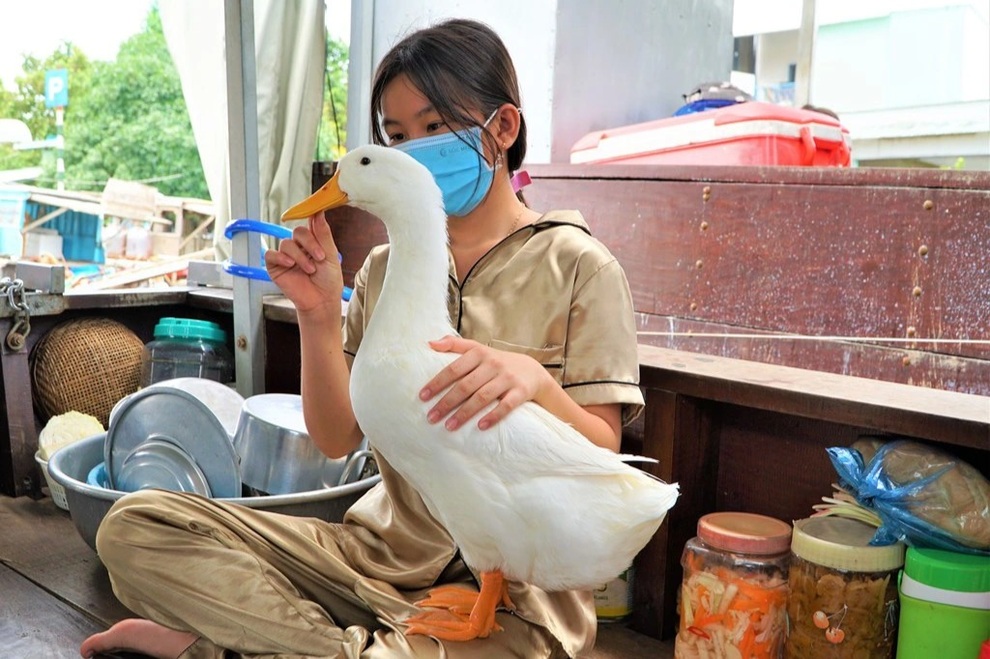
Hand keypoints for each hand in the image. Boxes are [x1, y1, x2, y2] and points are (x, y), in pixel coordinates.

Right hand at [264, 212, 342, 314]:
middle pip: (297, 231)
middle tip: (319, 257)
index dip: (311, 215)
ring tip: (310, 270)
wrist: (321, 301)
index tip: (316, 210)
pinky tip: (290, 265)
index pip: (309, 223)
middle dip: (309, 243)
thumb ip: (323, 234)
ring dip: (300, 257)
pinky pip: (272, 254)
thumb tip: (319, 212)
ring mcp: (286, 255)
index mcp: (313, 241)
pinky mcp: (275, 266)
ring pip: (286, 243)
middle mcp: (298, 246)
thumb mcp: (331, 255)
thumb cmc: (328, 280)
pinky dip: (281, 258)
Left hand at [419, 336, 553, 430]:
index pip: (454, 368)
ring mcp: (507, 378)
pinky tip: (480, 426)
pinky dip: (493, 416)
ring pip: (483, 397)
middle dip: (447, 402)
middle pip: (466, 385)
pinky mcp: (521, 391)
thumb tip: (429, 343)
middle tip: (431, 417)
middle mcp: (493, 364)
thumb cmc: (497, 362)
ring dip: (464, 413)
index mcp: (479, 353)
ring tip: (449, 426)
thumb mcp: (478, 348)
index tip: (422, 397)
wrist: (532, 370)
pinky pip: (506, 406)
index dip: (437, 383)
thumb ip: (454, 344)